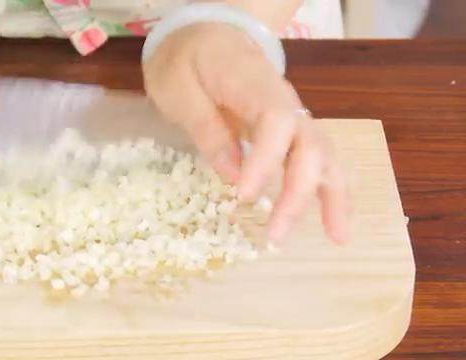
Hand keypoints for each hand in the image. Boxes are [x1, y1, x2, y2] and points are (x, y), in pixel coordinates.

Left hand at [143, 23, 350, 243]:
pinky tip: (332, 220)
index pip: (275, 121)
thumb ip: (207, 128)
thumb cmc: (186, 60)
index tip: (244, 197)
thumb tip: (234, 176)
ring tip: (336, 238)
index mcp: (252, 84)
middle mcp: (283, 100)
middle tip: (277, 235)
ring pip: (325, 152)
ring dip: (332, 195)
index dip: (266, 161)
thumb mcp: (179, 89)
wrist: (207, 33)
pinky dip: (328, 188)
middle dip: (299, 192)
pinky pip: (317, 157)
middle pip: (309, 143)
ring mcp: (293, 113)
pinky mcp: (291, 129)